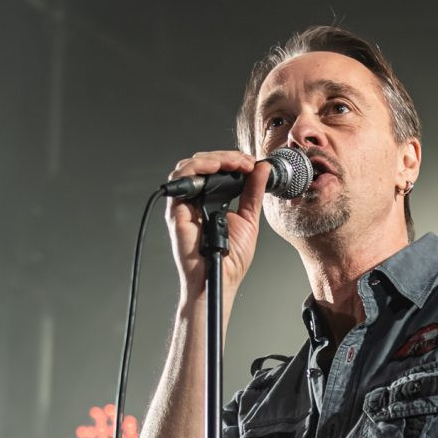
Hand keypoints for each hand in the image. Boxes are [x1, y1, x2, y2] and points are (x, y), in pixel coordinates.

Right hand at [165, 149, 272, 301]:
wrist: (220, 279)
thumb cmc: (230, 260)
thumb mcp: (249, 219)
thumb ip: (253, 193)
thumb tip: (261, 169)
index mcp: (212, 200)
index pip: (217, 170)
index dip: (233, 161)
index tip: (252, 163)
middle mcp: (196, 200)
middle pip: (203, 163)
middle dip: (226, 157)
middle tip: (246, 162)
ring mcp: (185, 204)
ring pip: (189, 166)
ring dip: (213, 158)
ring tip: (234, 163)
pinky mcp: (176, 210)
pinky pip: (180, 180)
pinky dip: (197, 168)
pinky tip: (215, 168)